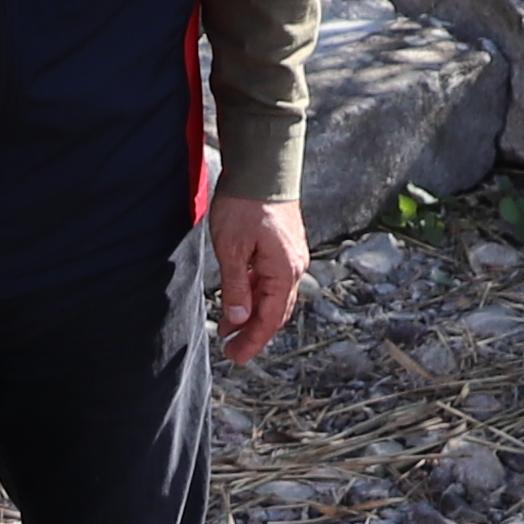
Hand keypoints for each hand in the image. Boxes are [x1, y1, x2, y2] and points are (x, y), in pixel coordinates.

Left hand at [211, 196, 309, 368]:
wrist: (262, 166)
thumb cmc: (245, 204)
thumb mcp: (231, 249)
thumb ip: (235, 287)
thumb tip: (238, 319)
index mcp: (284, 272)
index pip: (270, 319)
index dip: (253, 341)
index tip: (235, 357)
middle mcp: (294, 267)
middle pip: (276, 312)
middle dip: (253, 332)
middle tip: (231, 349)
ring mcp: (292, 257)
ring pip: (273, 296)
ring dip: (253, 313)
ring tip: (229, 327)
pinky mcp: (285, 247)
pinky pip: (272, 279)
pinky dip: (256, 293)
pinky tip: (239, 298)